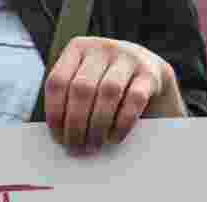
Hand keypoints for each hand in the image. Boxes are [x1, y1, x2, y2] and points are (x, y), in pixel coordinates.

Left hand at [44, 36, 185, 153]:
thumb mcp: (87, 85)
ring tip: (93, 145)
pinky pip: (134, 99)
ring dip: (97, 125)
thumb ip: (71, 102)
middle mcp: (102, 48)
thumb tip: (60, 138)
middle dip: (76, 124)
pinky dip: (122, 123)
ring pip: (108, 92)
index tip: (57, 138)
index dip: (55, 114)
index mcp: (78, 49)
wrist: (152, 78)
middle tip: (75, 147)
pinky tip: (114, 138)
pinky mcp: (151, 73)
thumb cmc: (109, 90)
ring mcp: (129, 57)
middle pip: (82, 88)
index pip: (58, 81)